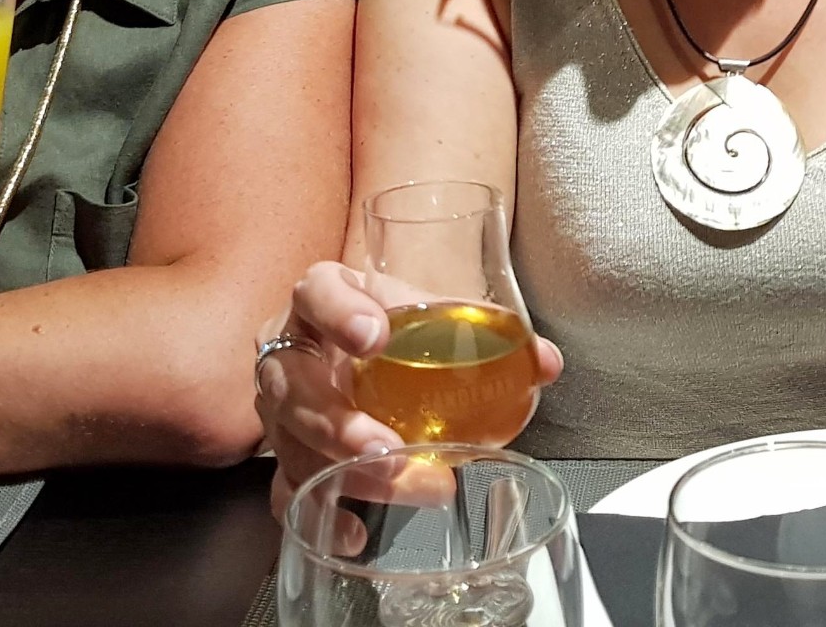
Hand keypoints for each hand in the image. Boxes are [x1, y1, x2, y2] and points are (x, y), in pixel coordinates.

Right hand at [255, 261, 562, 518]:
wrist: (355, 341)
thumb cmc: (389, 322)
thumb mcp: (428, 312)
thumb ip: (485, 330)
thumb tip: (543, 362)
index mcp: (322, 300)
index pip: (316, 292)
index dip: (338, 313)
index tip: (374, 335)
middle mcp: (291, 355)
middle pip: (293, 387)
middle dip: (338, 423)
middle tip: (388, 446)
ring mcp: (282, 411)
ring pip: (296, 446)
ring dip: (349, 474)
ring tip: (409, 486)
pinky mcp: (288, 455)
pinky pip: (288, 493)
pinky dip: (322, 517)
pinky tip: (358, 533)